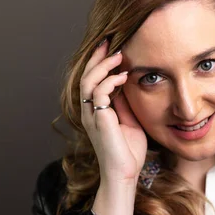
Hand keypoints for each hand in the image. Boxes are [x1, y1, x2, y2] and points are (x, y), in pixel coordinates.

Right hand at [80, 39, 147, 182]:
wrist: (125, 174)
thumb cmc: (128, 152)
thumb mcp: (129, 121)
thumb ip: (124, 103)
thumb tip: (126, 83)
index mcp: (95, 112)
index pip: (92, 81)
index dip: (100, 63)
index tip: (113, 48)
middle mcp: (89, 112)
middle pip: (86, 77)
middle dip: (97, 57)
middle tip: (109, 41)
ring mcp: (91, 116)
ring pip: (88, 82)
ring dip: (103, 66)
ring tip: (118, 55)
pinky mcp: (99, 121)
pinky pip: (98, 94)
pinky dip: (109, 82)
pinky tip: (123, 77)